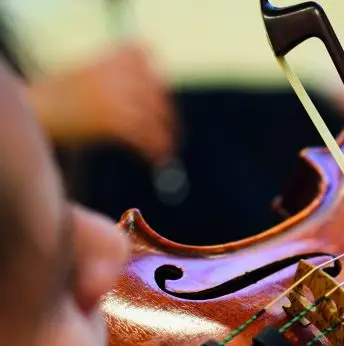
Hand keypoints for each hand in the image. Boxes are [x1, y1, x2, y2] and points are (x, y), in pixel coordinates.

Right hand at [27, 41, 174, 163]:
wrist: (36, 110)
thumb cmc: (59, 96)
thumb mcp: (86, 73)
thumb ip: (115, 75)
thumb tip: (148, 93)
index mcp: (108, 58)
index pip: (144, 55)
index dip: (156, 76)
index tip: (162, 94)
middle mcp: (116, 75)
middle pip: (155, 91)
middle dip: (167, 113)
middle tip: (172, 130)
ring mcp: (116, 96)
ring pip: (153, 116)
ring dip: (165, 136)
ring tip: (167, 150)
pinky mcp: (114, 120)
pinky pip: (144, 135)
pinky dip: (154, 148)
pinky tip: (156, 157)